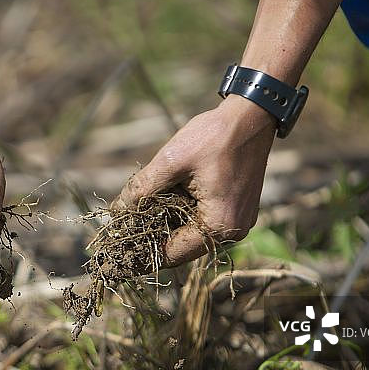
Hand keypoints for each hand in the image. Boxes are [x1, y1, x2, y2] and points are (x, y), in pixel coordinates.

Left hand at [116, 95, 274, 265]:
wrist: (252, 115)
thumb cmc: (213, 136)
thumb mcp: (171, 161)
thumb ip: (142, 189)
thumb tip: (116, 212)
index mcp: (220, 226)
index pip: (173, 254)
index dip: (143, 254)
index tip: (120, 252)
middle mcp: (233, 231)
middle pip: (182, 246)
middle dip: (153, 236)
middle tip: (124, 230)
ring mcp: (237, 221)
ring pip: (191, 233)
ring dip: (167, 223)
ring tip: (138, 212)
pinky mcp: (236, 209)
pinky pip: (203, 220)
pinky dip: (182, 213)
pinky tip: (163, 199)